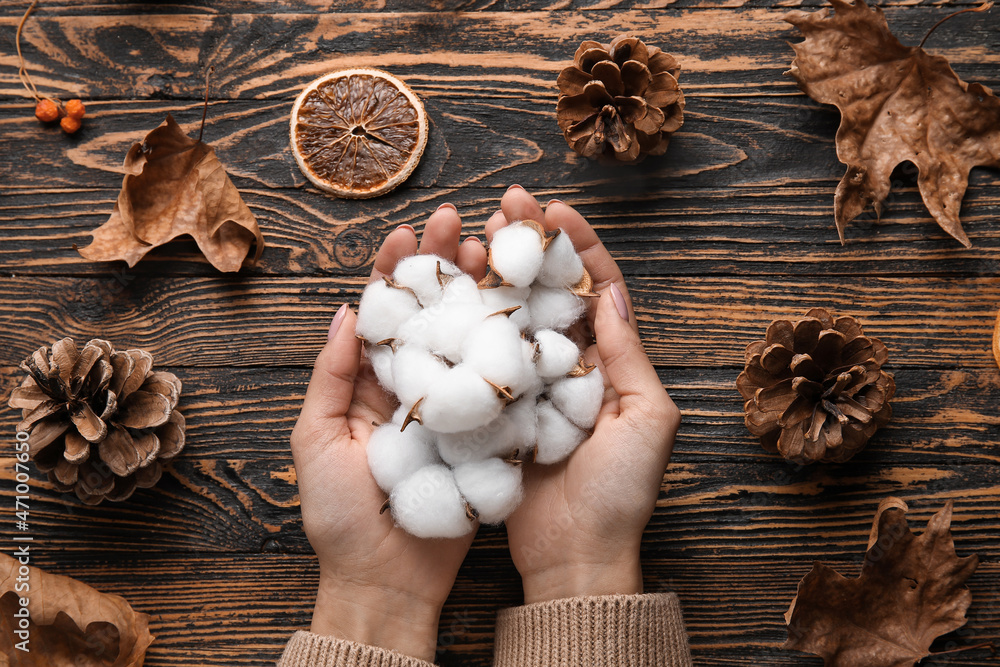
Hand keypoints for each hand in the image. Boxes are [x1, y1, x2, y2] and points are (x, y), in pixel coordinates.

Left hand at [289, 204, 487, 660]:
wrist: (388, 581)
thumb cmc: (342, 516)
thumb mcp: (317, 441)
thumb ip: (331, 376)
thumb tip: (344, 311)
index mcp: (367, 385)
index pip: (383, 314)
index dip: (395, 271)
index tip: (409, 232)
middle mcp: (411, 388)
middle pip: (429, 314)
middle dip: (442, 266)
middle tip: (459, 222)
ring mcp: (449, 408)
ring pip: (464, 338)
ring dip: (477, 292)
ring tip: (491, 250)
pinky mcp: (482, 432)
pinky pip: (492, 383)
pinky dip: (506, 345)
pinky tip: (520, 310)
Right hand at [491, 187, 681, 604]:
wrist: (574, 557)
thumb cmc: (620, 493)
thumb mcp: (646, 421)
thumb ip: (629, 357)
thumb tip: (611, 295)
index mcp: (609, 364)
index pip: (596, 291)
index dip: (579, 247)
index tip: (555, 209)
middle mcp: (567, 367)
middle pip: (547, 291)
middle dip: (528, 245)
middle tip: (504, 204)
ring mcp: (528, 386)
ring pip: (509, 315)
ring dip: (492, 272)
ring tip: (471, 234)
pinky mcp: (494, 409)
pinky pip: (480, 357)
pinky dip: (465, 321)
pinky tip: (447, 289)